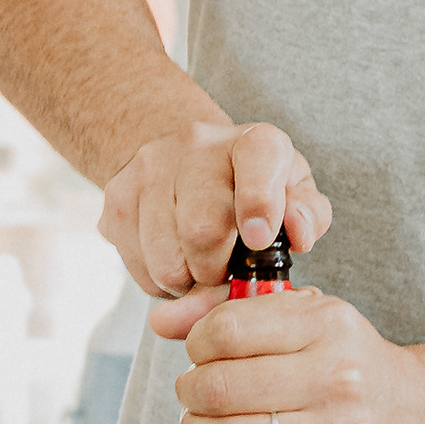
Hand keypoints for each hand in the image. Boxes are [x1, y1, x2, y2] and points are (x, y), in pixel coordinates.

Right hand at [102, 120, 333, 316]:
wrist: (188, 161)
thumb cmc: (253, 187)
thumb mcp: (293, 193)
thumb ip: (308, 215)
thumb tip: (299, 234)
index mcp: (253, 141)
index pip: (258, 161)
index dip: (259, 204)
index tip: (258, 239)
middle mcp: (197, 144)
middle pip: (201, 229)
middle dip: (217, 270)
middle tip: (224, 273)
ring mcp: (150, 167)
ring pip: (165, 258)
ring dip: (187, 282)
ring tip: (200, 268)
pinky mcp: (117, 196)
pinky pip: (138, 265)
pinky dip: (160, 281)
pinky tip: (175, 261)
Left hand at [173, 287, 424, 423]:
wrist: (416, 413)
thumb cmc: (347, 363)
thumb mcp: (303, 317)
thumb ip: (228, 309)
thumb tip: (160, 322)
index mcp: (327, 325)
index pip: (226, 331)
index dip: (195, 345)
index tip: (199, 355)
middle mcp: (338, 377)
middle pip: (220, 388)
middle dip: (190, 394)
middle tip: (194, 396)